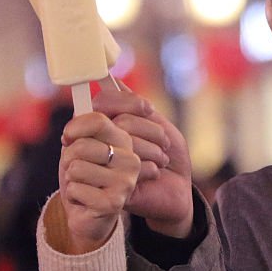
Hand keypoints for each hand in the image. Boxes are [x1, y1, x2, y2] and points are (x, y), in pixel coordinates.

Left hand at [56, 112, 139, 252]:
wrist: (88, 217)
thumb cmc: (83, 178)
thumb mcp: (80, 148)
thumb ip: (82, 127)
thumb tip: (81, 106)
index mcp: (123, 141)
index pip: (98, 119)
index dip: (75, 127)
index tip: (67, 137)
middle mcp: (130, 159)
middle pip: (82, 145)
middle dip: (69, 159)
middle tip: (77, 170)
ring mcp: (125, 181)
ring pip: (76, 168)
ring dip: (71, 179)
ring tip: (83, 186)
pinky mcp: (114, 202)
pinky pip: (75, 189)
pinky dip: (73, 196)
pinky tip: (85, 201)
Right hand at [93, 81, 193, 237]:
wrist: (176, 189)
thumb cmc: (164, 153)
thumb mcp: (153, 123)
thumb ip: (131, 104)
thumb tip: (111, 80)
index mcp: (100, 125)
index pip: (101, 102)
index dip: (127, 102)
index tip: (149, 109)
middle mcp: (95, 144)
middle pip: (118, 122)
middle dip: (149, 129)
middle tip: (164, 143)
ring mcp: (100, 167)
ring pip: (124, 145)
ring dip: (154, 150)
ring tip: (162, 160)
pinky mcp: (109, 189)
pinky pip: (128, 169)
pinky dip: (150, 169)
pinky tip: (154, 175)